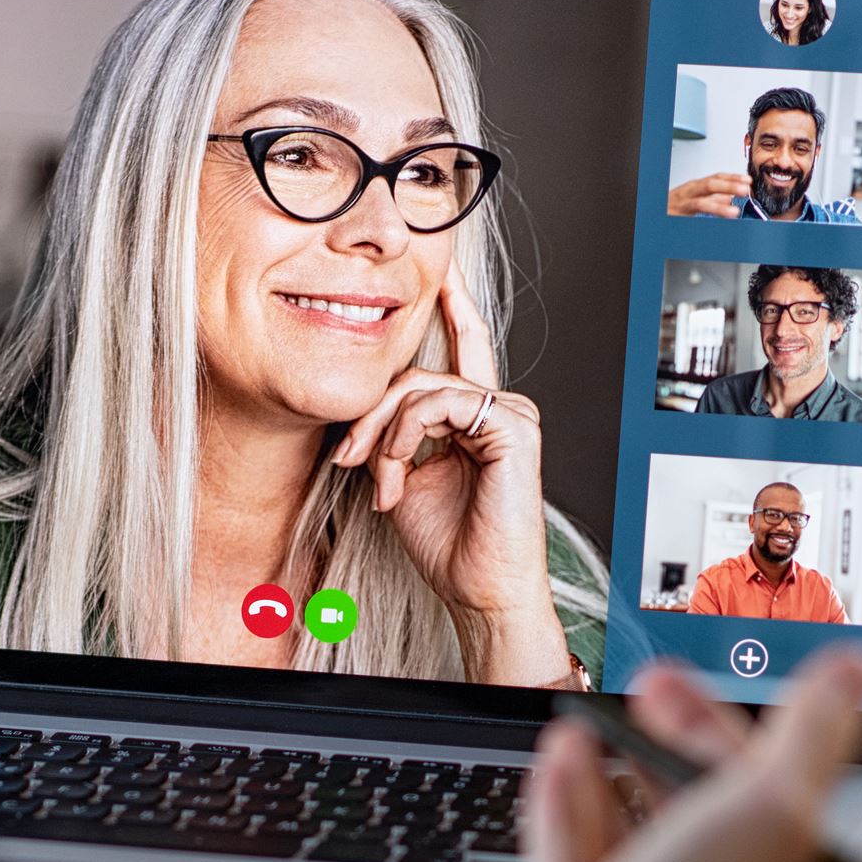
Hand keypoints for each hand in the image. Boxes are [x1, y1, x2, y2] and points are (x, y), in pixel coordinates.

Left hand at [330, 262, 568, 685]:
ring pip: (423, 385)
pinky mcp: (512, 425)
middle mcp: (497, 407)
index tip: (433, 273)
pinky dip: (406, 434)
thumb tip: (362, 413)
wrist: (479, 589)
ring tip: (380, 480)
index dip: (450, 305)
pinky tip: (399, 471)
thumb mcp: (402, 476)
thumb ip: (390, 434)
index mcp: (475, 415)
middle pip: (418, 373)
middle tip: (348, 455)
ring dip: (385, 434)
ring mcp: (509, 413)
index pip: (460, 347)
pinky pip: (441, 401)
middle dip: (371, 413)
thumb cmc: (448, 543)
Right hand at [523, 645, 861, 861]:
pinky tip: (557, 764)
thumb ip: (811, 732)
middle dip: (664, 743)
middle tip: (637, 692)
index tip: (680, 680)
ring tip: (585, 722)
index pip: (770, 791)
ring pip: (633, 837)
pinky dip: (567, 812)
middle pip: (699, 811)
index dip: (724, 724)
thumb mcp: (774, 808)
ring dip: (609, 770)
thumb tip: (854, 664)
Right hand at [667, 173, 749, 217]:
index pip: (715, 178)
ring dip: (718, 207)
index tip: (747, 180)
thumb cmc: (672, 208)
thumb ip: (712, 199)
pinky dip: (702, 220)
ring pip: (700, 203)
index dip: (732, 178)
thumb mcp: (694, 200)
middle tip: (745, 190)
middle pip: (709, 185)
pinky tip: (712, 222)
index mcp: (693, 187)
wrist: (651, 216)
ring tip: (734, 211)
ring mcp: (680, 205)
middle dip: (728, 186)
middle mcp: (686, 193)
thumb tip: (729, 198)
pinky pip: (691, 218)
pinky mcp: (675, 217)